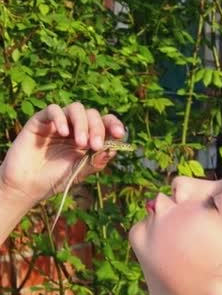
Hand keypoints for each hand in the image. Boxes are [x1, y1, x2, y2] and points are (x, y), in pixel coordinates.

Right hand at [0, 103, 125, 204]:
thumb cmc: (54, 179)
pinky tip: (63, 133)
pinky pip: (53, 109)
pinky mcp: (41, 121)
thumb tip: (114, 147)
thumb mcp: (80, 172)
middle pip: (93, 114)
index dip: (114, 124)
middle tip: (94, 145)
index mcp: (88, 137)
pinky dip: (60, 118)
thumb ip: (97, 160)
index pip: (105, 123)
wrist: (27, 186)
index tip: (120, 134)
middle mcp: (75, 127)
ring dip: (82, 124)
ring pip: (76, 108)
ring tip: (81, 143)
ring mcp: (58, 122)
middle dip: (97, 128)